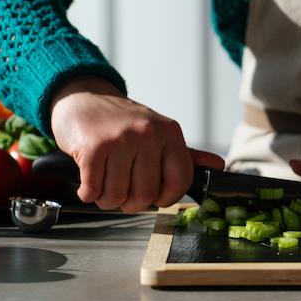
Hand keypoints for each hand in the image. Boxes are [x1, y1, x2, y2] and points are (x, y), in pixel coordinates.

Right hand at [50, 76, 223, 211]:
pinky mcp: (94, 147)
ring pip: (117, 196)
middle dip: (131, 202)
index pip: (181, 181)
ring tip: (105, 179)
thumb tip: (218, 166)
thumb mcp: (158, 133)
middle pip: (146, 195)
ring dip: (107, 198)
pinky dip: (88, 192)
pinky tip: (89, 178)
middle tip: (122, 188)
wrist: (82, 98)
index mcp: (170, 133)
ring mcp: (121, 139)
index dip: (167, 198)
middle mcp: (149, 134)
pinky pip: (94, 190)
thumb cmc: (121, 122)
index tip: (155, 196)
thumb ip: (187, 155)